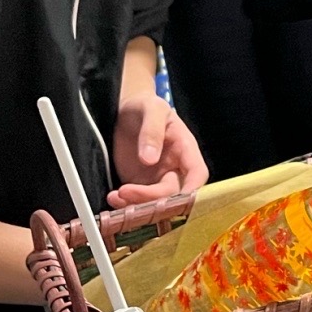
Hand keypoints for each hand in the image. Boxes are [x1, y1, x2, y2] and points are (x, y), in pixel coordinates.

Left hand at [109, 88, 208, 208]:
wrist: (126, 111)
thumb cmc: (145, 106)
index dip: (193, 190)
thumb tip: (149, 159)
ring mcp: (157, 178)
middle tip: (126, 191)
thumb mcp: (151, 109)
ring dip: (137, 205)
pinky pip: (138, 201)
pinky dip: (126, 204)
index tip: (178, 200)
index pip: (197, 174)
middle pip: (173, 193)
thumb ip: (152, 131)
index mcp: (185, 148)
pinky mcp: (140, 184)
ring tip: (116, 196)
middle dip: (152, 198)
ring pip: (156, 202)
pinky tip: (113, 197)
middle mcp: (175, 168)